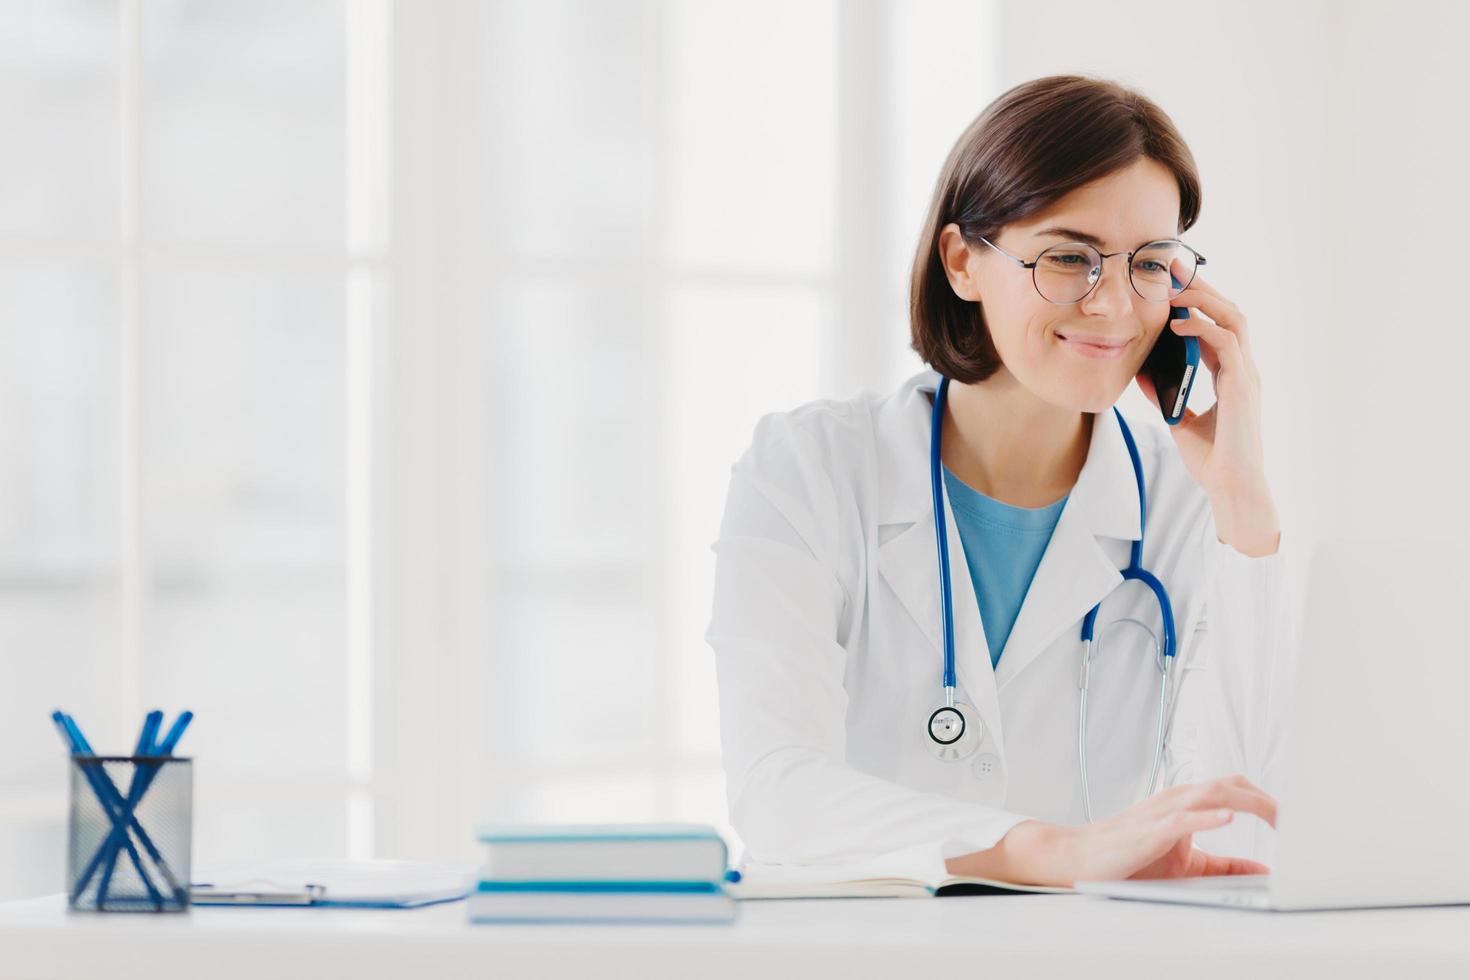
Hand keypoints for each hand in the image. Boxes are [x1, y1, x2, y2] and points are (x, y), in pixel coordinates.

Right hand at [945, 774, 1275, 886]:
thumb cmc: (1129, 858)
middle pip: (1231, 784)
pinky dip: (1207, 816)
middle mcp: (1177, 799)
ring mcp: (1163, 812)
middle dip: (1268, 799)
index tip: (1296, 818)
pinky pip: (1182, 818)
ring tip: (1278, 816)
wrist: (1080, 857)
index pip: (1235, 788)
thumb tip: (1264, 872)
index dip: (1268, 799)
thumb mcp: (1187, 863)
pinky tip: (1228, 817)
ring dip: (1249, 802)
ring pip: (1212, 794)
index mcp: (1186, 803)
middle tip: (1298, 819)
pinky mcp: (1149, 830)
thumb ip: (1225, 865)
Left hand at [1135, 261, 1279, 556]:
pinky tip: (1177, 324)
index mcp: (1231, 374)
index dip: (1197, 302)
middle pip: (1228, 311)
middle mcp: (1243, 369)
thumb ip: (1164, 394)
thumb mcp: (1178, 419)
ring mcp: (1246, 375)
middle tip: (1173, 266)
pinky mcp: (1243, 387)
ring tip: (1175, 287)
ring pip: (1233, 319)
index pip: (1217, 325)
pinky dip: (1202, 329)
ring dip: (1204, 299)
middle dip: (1202, 287)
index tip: (1172, 282)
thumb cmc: (1212, 459)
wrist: (1232, 488)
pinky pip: (1226, 344)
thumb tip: (1139, 373)